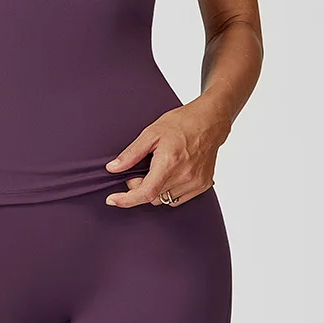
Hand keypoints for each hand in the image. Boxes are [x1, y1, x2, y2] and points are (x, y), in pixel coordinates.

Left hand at [103, 96, 231, 208]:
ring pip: (164, 199)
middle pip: (152, 196)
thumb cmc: (181, 123)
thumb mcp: (151, 133)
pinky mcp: (202, 185)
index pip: (145, 192)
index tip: (113, 200)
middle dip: (140, 187)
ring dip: (155, 189)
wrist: (210, 121)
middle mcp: (184, 176)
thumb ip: (131, 154)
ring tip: (160, 168)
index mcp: (170, 162)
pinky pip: (177, 199)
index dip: (126, 200)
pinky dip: (168, 191)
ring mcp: (195, 182)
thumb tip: (113, 168)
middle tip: (142, 169)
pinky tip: (172, 173)